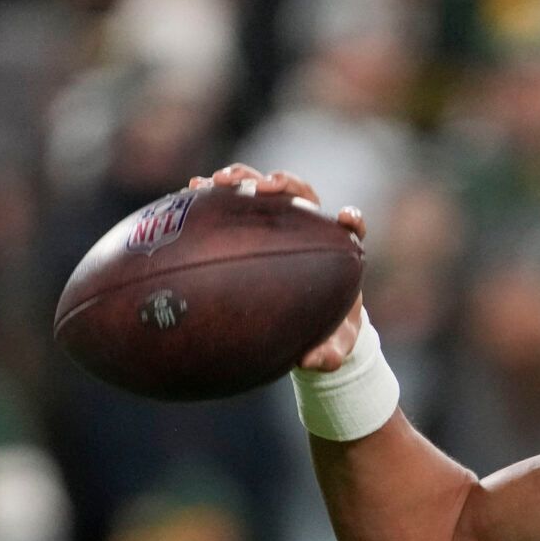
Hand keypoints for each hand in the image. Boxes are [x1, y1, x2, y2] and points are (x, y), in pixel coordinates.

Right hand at [189, 163, 366, 371]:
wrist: (303, 325)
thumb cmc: (324, 332)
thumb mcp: (330, 349)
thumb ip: (327, 356)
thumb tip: (311, 362)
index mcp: (336, 250)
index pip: (350, 227)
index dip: (350, 219)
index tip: (345, 218)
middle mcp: (309, 228)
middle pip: (303, 194)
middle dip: (285, 184)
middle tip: (266, 187)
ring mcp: (279, 220)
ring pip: (264, 189)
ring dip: (244, 178)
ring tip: (218, 181)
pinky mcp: (251, 222)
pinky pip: (233, 202)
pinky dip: (214, 194)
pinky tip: (189, 191)